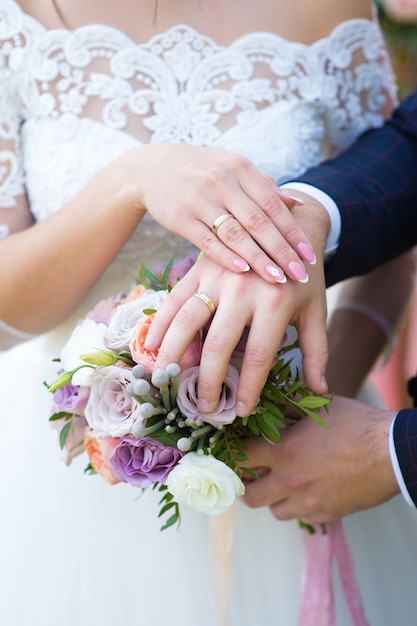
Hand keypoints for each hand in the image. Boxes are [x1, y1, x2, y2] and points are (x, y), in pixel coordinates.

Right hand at [125, 143, 315, 282]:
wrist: (152, 167)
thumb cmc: (201, 171)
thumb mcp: (233, 169)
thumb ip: (263, 187)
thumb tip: (297, 203)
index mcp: (241, 168)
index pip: (274, 205)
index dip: (293, 232)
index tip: (309, 255)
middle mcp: (223, 181)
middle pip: (259, 221)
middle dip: (282, 250)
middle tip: (300, 274)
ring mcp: (200, 199)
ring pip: (235, 233)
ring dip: (258, 258)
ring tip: (277, 279)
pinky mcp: (180, 217)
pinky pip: (207, 240)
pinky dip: (226, 256)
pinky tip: (243, 272)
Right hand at [147, 249, 327, 415]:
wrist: (289, 226)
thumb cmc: (304, 278)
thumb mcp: (315, 311)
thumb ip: (316, 351)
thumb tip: (320, 390)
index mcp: (276, 302)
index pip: (258, 356)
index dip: (248, 388)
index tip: (239, 410)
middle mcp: (244, 288)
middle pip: (218, 344)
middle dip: (207, 381)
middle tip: (203, 407)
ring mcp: (218, 276)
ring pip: (187, 320)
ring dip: (174, 354)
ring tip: (166, 381)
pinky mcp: (200, 268)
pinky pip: (175, 298)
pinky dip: (160, 322)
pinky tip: (151, 345)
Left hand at [241, 395, 399, 523]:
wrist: (392, 453)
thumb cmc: (356, 425)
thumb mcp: (318, 408)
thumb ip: (288, 408)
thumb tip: (265, 402)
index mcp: (283, 452)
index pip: (240, 460)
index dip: (232, 457)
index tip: (232, 454)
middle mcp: (290, 481)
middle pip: (249, 496)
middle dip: (247, 485)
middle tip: (253, 474)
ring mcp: (308, 502)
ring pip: (274, 511)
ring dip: (273, 498)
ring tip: (282, 483)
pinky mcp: (326, 515)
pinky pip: (300, 517)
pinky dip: (298, 506)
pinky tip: (308, 490)